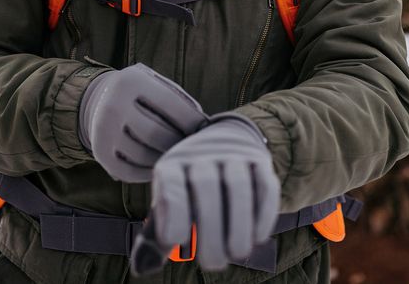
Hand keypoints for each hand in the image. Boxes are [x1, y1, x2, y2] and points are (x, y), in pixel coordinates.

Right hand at [78, 63, 207, 182]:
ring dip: (165, 157)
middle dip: (178, 142)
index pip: (170, 104)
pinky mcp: (99, 152)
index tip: (205, 128)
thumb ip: (179, 101)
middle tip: (190, 145)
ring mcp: (103, 131)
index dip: (192, 120)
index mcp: (130, 82)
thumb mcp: (156, 84)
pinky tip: (159, 164)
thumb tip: (204, 129)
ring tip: (175, 153)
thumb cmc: (143, 94)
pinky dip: (148, 172)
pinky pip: (129, 171)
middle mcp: (113, 105)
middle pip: (156, 134)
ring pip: (143, 155)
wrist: (100, 99)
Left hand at [148, 114, 279, 270]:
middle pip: (206, 185)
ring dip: (239, 223)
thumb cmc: (188, 187)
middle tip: (214, 263)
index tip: (176, 242)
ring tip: (238, 254)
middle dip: (211, 228)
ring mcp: (233, 154)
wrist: (222, 140)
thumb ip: (158, 233)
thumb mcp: (169, 200)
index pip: (171, 182)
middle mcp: (202, 153)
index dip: (174, 212)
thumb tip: (143, 268)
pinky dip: (263, 213)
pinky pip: (265, 185)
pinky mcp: (260, 160)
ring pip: (238, 184)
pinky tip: (258, 237)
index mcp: (173, 163)